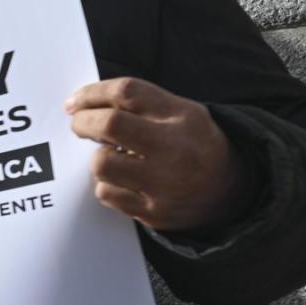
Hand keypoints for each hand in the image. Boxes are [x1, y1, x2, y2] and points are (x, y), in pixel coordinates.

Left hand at [66, 77, 250, 230]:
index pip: (128, 92)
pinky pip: (107, 193)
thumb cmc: (192, 144)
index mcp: (182, 116)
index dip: (92, 93)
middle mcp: (174, 148)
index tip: (75, 101)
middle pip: (110, 125)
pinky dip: (107, 184)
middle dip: (83, 122)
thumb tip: (83, 103)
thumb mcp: (182, 113)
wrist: (230, 192)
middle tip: (78, 124)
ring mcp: (164, 183)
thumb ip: (141, 104)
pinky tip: (122, 181)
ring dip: (97, 158)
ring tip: (110, 156)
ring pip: (101, 164)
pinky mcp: (153, 212)